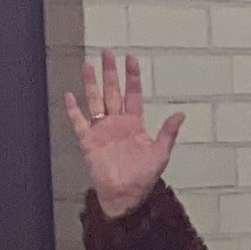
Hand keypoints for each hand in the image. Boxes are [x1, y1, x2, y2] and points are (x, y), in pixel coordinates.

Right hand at [64, 51, 184, 215]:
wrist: (125, 196)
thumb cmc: (143, 177)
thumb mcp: (160, 154)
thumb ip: (168, 133)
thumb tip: (181, 114)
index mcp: (134, 123)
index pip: (133, 94)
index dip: (132, 77)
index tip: (131, 59)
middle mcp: (117, 123)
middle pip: (112, 91)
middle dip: (110, 72)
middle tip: (108, 53)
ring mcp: (102, 130)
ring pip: (95, 101)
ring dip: (92, 84)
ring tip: (88, 65)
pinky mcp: (89, 141)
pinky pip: (79, 122)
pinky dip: (74, 110)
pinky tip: (69, 96)